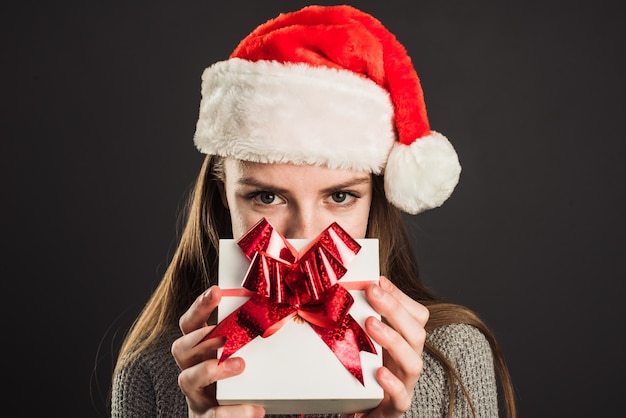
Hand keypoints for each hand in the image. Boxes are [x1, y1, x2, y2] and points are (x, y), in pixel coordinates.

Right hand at [171, 286, 265, 417]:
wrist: (236, 416)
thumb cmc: (243, 380)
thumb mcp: (244, 354)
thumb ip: (251, 338)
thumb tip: (286, 313)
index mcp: (200, 350)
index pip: (190, 323)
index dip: (200, 306)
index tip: (216, 291)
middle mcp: (192, 369)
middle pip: (181, 348)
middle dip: (204, 339)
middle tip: (227, 335)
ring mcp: (197, 395)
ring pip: (187, 380)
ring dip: (213, 370)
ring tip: (241, 365)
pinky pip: (213, 416)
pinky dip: (234, 412)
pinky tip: (256, 409)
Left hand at [351, 276, 428, 417]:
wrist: (356, 413)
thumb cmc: (359, 376)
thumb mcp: (360, 344)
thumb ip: (358, 320)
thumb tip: (343, 289)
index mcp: (403, 343)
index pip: (416, 315)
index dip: (401, 296)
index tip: (379, 280)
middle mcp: (407, 362)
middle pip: (417, 333)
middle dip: (395, 310)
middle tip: (372, 292)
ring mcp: (404, 386)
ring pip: (413, 363)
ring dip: (393, 340)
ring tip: (371, 323)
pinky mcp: (393, 409)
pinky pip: (402, 398)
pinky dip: (393, 384)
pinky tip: (379, 372)